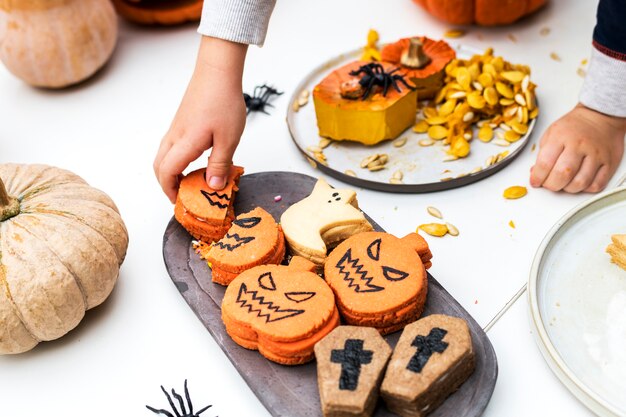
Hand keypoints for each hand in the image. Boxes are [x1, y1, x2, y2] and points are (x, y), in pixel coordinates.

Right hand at [154, 36, 247, 202]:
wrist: (217, 71)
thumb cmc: (224, 101)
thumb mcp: (228, 139)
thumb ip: (220, 165)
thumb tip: (213, 187)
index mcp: (185, 143)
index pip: (167, 173)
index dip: (170, 191)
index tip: (180, 202)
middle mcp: (175, 136)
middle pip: (159, 166)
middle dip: (166, 185)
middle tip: (182, 196)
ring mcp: (176, 128)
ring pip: (163, 156)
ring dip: (171, 172)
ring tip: (190, 181)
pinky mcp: (181, 122)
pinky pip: (171, 146)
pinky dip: (176, 160)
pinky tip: (196, 161)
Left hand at [530, 103, 625, 192]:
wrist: (599, 116)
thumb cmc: (573, 126)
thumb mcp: (551, 133)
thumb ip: (542, 154)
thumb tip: (535, 174)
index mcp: (560, 137)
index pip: (545, 163)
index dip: (537, 177)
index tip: (535, 181)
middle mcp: (579, 145)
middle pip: (562, 175)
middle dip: (551, 185)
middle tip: (548, 184)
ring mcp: (595, 155)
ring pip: (580, 183)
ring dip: (568, 188)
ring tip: (564, 183)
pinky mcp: (609, 162)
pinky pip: (597, 184)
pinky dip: (585, 189)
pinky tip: (580, 182)